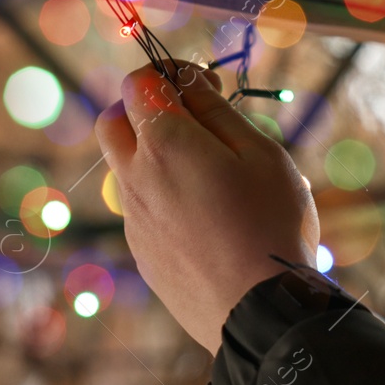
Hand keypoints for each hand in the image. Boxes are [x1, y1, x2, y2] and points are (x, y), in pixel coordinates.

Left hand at [96, 62, 318, 353]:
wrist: (260, 313)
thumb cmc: (270, 223)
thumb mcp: (260, 152)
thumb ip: (215, 109)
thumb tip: (186, 80)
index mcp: (163, 143)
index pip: (139, 81)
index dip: (170, 71)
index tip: (207, 85)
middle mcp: (135, 178)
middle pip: (113, 120)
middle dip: (144, 107)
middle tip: (191, 119)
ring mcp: (134, 218)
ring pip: (124, 166)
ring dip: (153, 152)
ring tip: (207, 170)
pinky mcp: (142, 251)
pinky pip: (140, 206)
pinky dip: (161, 193)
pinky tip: (207, 214)